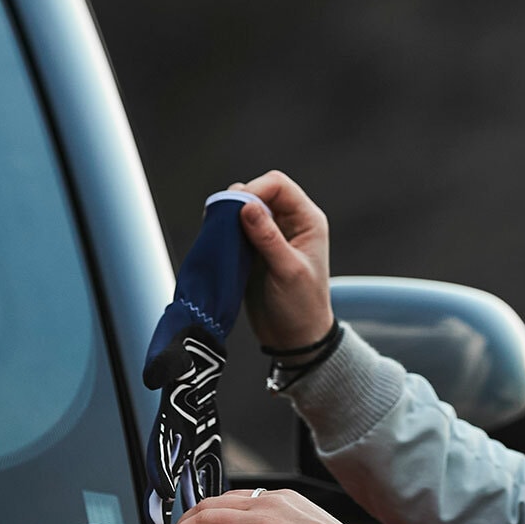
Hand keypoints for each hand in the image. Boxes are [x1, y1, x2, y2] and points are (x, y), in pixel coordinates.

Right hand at [230, 170, 333, 350]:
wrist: (294, 337)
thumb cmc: (302, 307)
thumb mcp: (288, 271)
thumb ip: (268, 238)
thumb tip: (247, 206)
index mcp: (307, 221)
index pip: (278, 185)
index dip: (256, 189)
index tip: (237, 207)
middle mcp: (289, 223)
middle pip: (259, 192)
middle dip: (238, 201)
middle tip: (224, 221)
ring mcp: (270, 236)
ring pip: (243, 209)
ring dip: (228, 216)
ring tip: (219, 232)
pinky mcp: (252, 250)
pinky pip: (234, 229)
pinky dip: (224, 231)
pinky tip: (217, 241)